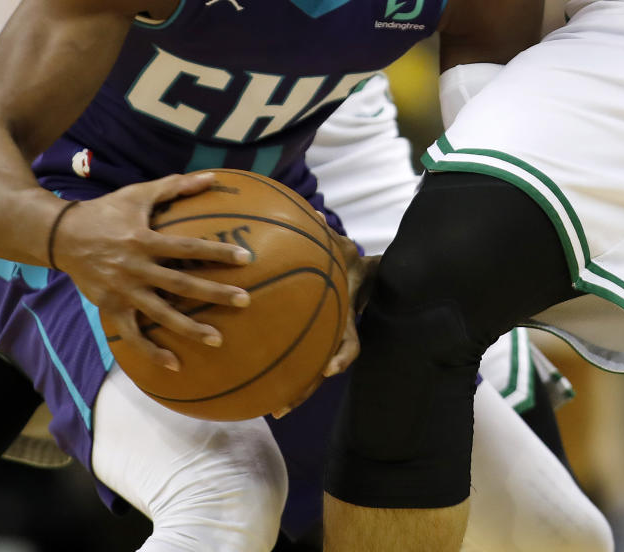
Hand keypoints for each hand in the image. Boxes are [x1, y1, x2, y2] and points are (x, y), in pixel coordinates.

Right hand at [53, 171, 252, 372]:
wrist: (63, 236)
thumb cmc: (107, 211)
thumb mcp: (139, 194)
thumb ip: (175, 186)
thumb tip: (212, 176)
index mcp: (144, 239)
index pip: (187, 247)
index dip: (216, 252)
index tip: (245, 258)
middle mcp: (136, 267)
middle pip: (181, 284)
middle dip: (214, 293)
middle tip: (244, 300)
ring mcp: (124, 290)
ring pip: (161, 314)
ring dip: (190, 328)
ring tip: (218, 339)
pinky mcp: (112, 308)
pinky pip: (133, 335)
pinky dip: (152, 351)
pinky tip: (175, 364)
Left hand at [272, 232, 376, 416]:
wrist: (368, 277)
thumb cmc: (348, 262)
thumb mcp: (342, 247)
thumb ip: (327, 235)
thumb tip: (313, 212)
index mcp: (347, 318)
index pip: (350, 344)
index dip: (340, 358)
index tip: (330, 371)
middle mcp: (340, 336)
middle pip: (323, 372)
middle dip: (305, 389)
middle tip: (281, 409)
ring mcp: (332, 343)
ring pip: (313, 375)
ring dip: (295, 393)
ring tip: (273, 410)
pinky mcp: (319, 344)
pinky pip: (301, 360)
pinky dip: (284, 372)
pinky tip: (255, 378)